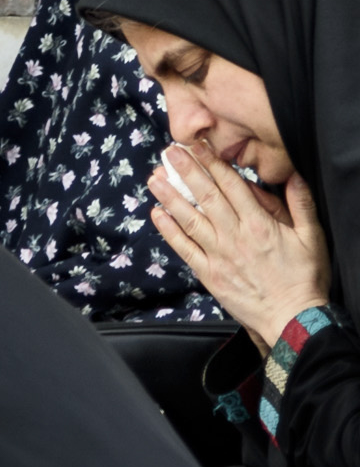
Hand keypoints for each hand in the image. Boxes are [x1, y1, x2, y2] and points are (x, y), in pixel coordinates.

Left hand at [149, 141, 333, 344]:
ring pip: (190, 219)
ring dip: (170, 197)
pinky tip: (157, 214)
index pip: (231, 186)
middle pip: (206, 197)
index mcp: (260, 225)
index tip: (197, 146)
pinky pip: (185, 248)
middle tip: (168, 152)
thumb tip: (293, 176)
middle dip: (186, 171)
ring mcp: (219, 256)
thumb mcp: (313, 239)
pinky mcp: (210, 274)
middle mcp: (235, 237)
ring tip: (154, 178)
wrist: (294, 320)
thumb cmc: (305, 279)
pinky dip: (168, 231)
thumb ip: (301, 205)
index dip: (212, 163)